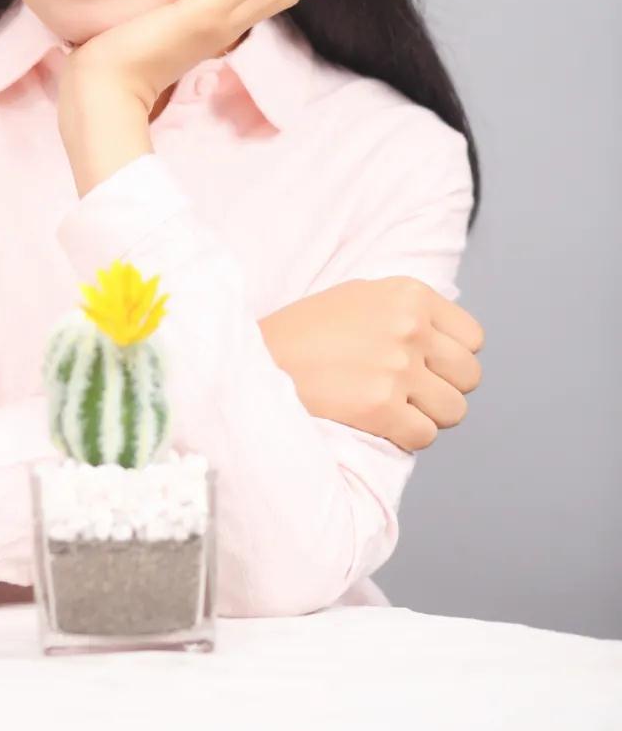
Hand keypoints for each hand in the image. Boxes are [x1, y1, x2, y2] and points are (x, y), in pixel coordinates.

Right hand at [258, 277, 484, 450]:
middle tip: (409, 392)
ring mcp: (397, 366)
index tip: (426, 366)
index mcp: (408, 293)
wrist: (257, 360)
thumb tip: (448, 341)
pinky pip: (424, 436)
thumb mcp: (358, 297)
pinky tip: (375, 422)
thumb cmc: (304, 332)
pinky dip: (404, 437)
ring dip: (427, 416)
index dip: (452, 358)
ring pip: (453, 411)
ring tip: (392, 407)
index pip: (473, 338)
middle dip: (444, 389)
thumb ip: (405, 311)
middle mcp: (409, 325)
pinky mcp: (381, 406)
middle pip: (469, 377)